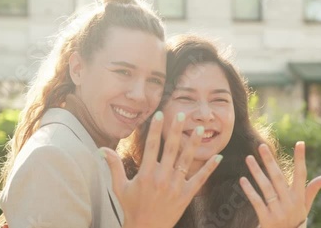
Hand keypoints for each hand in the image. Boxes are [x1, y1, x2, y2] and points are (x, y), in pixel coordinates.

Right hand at [100, 111, 221, 227]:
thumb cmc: (131, 207)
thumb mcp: (119, 187)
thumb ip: (114, 166)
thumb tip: (102, 149)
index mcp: (146, 174)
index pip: (152, 146)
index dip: (156, 129)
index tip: (160, 114)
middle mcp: (162, 178)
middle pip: (170, 148)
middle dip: (176, 130)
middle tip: (181, 114)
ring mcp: (175, 186)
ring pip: (186, 160)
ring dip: (193, 144)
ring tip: (199, 129)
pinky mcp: (186, 195)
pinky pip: (200, 179)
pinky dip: (209, 168)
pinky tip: (218, 157)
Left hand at [239, 142, 320, 227]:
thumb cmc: (295, 220)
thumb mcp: (305, 206)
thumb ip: (312, 190)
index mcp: (299, 198)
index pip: (302, 175)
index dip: (301, 159)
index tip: (300, 143)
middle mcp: (290, 204)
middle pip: (278, 178)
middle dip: (270, 161)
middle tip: (261, 146)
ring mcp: (278, 212)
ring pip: (266, 188)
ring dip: (256, 172)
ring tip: (248, 158)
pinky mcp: (267, 219)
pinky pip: (257, 202)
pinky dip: (249, 190)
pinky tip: (243, 179)